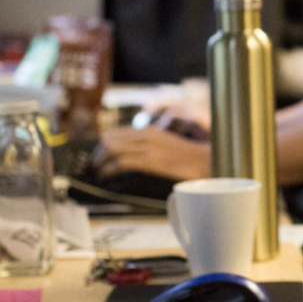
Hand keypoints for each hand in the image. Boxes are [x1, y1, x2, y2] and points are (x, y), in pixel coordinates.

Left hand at [94, 126, 211, 180]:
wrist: (206, 161)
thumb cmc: (189, 156)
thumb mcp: (167, 145)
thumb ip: (151, 145)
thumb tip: (135, 152)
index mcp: (151, 130)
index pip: (117, 132)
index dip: (104, 144)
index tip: (99, 154)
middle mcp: (148, 135)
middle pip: (111, 139)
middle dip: (99, 152)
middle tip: (95, 164)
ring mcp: (149, 147)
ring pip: (113, 148)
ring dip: (101, 160)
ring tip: (97, 171)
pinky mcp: (151, 161)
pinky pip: (122, 162)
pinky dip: (109, 169)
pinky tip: (105, 175)